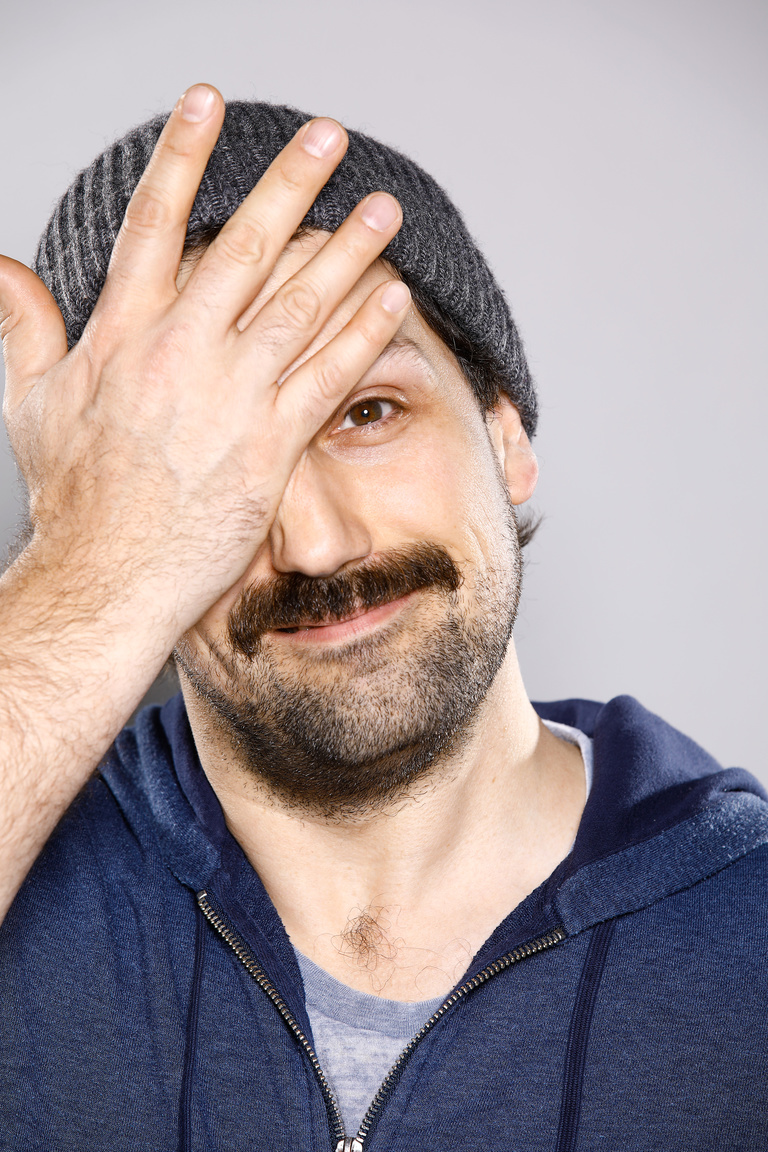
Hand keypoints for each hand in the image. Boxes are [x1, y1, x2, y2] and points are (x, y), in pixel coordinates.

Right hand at [0, 83, 408, 643]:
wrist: (109, 576)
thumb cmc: (74, 497)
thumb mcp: (31, 402)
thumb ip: (24, 326)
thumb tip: (0, 268)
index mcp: (122, 336)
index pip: (154, 225)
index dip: (182, 158)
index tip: (207, 102)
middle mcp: (180, 355)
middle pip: (244, 249)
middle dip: (290, 185)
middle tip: (328, 135)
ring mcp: (231, 399)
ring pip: (298, 306)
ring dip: (348, 250)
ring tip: (385, 207)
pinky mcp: (271, 447)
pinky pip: (326, 377)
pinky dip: (362, 334)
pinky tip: (391, 296)